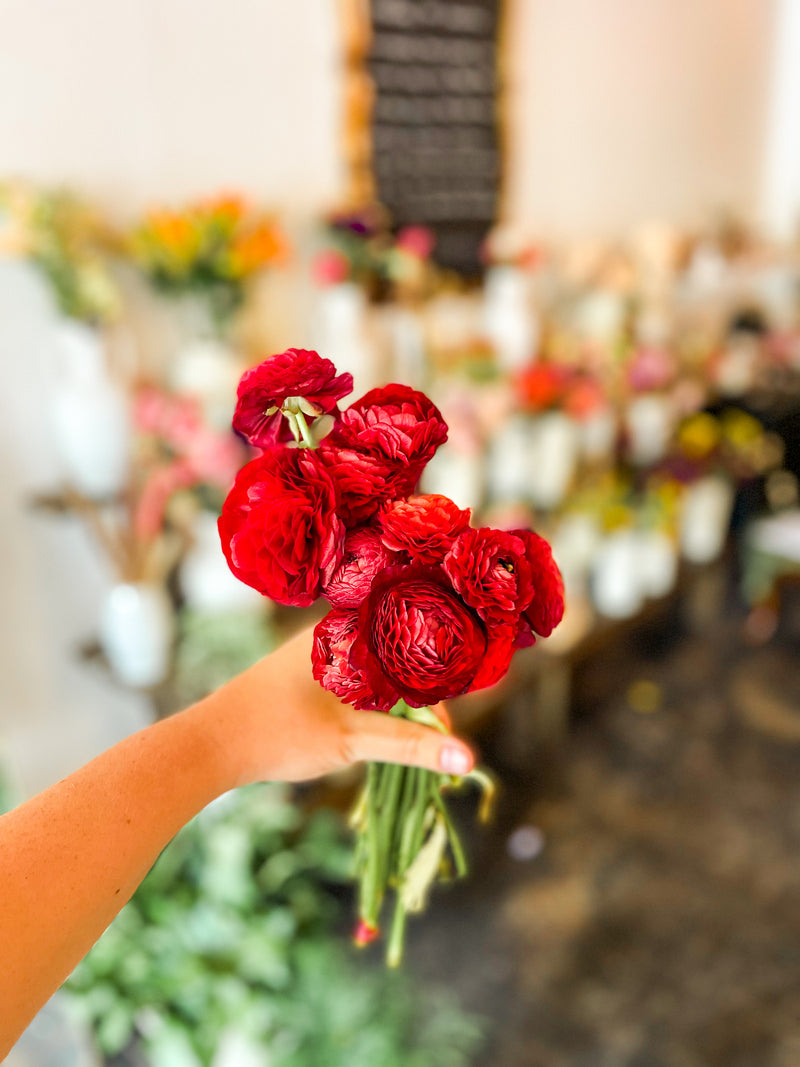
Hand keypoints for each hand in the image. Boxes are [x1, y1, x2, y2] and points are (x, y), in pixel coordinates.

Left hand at [199, 624, 475, 786]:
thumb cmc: (280, 732)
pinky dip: (372, 707)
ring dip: (394, 707)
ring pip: (377, 675)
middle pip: (398, 660)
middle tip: (431, 742)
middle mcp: (335, 631)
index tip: (445, 732)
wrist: (211, 744)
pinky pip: (357, 682)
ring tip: (405, 742)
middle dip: (417, 701)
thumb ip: (412, 746)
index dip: (437, 689)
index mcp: (348, 629)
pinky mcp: (309, 673)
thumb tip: (468, 759)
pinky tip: (371, 731)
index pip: (414, 647)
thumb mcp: (352, 740)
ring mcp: (320, 652)